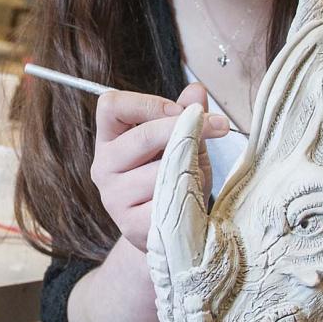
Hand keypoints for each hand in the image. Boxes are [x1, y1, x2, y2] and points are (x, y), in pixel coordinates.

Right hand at [89, 83, 229, 251]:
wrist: (171, 231)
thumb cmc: (175, 180)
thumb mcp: (182, 144)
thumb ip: (186, 117)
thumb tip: (197, 90)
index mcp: (109, 140)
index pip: (111, 106)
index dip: (148, 103)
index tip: (181, 110)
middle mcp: (103, 167)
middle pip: (141, 136)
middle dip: (185, 128)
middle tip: (219, 126)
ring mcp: (113, 198)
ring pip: (160, 171)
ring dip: (190, 168)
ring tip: (198, 173)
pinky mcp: (129, 225)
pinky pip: (167, 201)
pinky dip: (188, 196)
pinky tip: (192, 198)